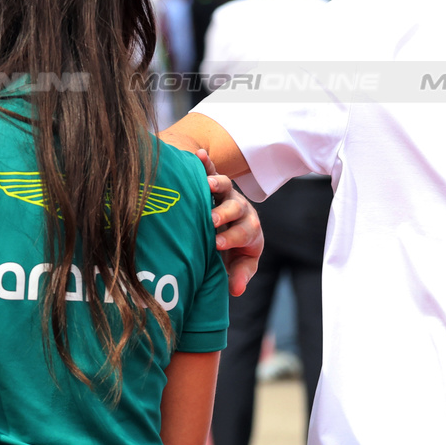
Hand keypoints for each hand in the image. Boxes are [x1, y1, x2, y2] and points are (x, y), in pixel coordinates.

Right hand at [195, 148, 261, 296]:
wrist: (232, 227)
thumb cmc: (234, 250)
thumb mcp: (240, 264)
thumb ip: (239, 275)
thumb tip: (236, 290)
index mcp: (248, 230)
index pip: (243, 234)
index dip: (231, 238)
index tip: (217, 245)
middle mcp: (240, 210)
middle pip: (236, 208)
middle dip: (225, 214)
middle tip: (212, 220)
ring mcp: (228, 195)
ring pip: (225, 187)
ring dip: (216, 184)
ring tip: (206, 183)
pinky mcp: (216, 184)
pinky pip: (211, 170)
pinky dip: (205, 163)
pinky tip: (196, 154)